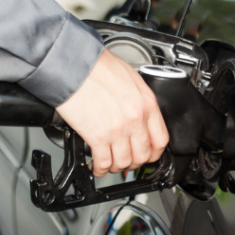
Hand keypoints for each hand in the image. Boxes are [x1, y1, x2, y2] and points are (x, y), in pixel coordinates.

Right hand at [55, 50, 168, 176]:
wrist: (73, 65)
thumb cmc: (96, 66)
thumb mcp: (130, 78)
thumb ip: (138, 100)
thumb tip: (139, 115)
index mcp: (146, 103)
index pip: (160, 140)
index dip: (153, 152)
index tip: (146, 154)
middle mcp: (135, 118)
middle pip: (142, 155)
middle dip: (134, 162)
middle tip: (126, 160)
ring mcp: (117, 130)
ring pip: (124, 163)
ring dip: (117, 167)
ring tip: (110, 163)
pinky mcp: (97, 136)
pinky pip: (103, 163)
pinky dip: (100, 169)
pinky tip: (97, 166)